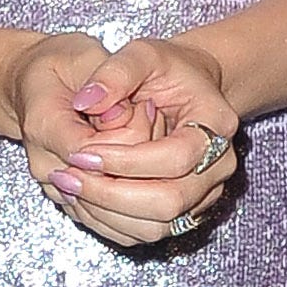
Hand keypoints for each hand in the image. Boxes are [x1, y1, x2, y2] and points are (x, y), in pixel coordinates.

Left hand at [8, 33, 241, 247]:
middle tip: (67, 176)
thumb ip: (114, 73)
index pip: (174, 158)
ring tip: (68, 188)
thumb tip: (83, 102)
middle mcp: (219, 166)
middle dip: (111, 194)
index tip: (81, 152)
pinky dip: (113, 223)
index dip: (126, 161)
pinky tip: (83, 200)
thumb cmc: (166, 68)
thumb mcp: (141, 54)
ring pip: (159, 226)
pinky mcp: (187, 211)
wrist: (190, 87)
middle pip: (169, 202)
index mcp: (216, 124)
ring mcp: (206, 194)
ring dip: (108, 214)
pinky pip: (150, 232)